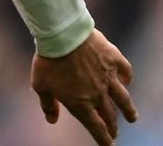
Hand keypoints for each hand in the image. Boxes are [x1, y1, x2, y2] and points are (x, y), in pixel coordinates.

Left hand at [31, 28, 136, 145]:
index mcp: (80, 103)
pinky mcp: (114, 60)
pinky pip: (126, 72)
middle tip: (115, 133)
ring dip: (128, 109)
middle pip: (110, 115)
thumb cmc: (48, 62)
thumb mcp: (41, 86)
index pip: (96, 128)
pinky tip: (127, 81)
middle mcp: (98, 94)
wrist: (63, 36)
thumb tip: (52, 120)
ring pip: (123, 98)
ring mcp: (108, 77)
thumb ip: (48, 105)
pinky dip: (127, 78)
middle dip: (113, 127)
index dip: (103, 139)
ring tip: (132, 117)